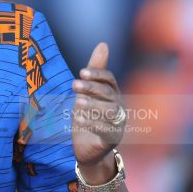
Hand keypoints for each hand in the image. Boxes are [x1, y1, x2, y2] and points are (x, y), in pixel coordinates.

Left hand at [71, 43, 124, 167]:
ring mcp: (117, 123)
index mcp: (113, 94)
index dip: (98, 74)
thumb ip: (94, 70)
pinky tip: (79, 119)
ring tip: (77, 103)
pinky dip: (92, 123)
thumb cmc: (88, 116)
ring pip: (109, 111)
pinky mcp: (112, 139)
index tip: (81, 71)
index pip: (110, 79)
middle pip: (109, 94)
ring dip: (93, 105)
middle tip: (74, 85)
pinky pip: (105, 130)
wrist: (87, 148)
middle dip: (92, 88)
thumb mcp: (87, 93)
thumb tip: (103, 44)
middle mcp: (118, 107)